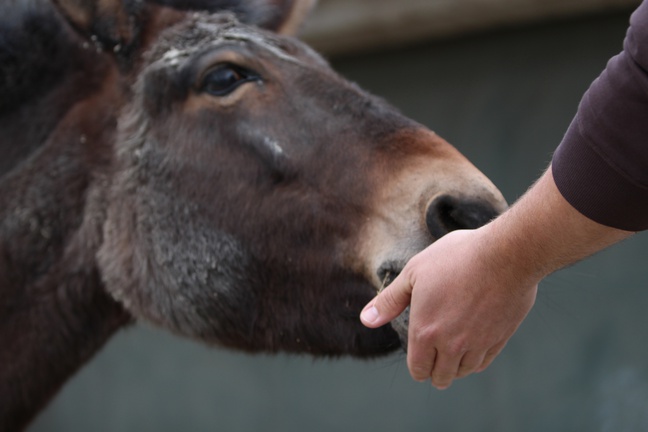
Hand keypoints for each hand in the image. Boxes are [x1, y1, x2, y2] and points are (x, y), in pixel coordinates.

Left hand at [360, 227, 538, 388]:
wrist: (505, 254)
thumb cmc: (456, 258)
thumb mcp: (414, 273)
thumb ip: (389, 301)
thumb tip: (366, 320)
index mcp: (425, 331)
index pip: (418, 369)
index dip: (417, 365)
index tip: (419, 355)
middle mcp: (451, 345)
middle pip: (440, 377)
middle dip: (434, 370)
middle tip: (434, 355)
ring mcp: (478, 344)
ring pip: (462, 371)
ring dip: (455, 365)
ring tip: (452, 349)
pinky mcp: (500, 339)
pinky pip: (483, 362)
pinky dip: (475, 359)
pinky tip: (473, 345)